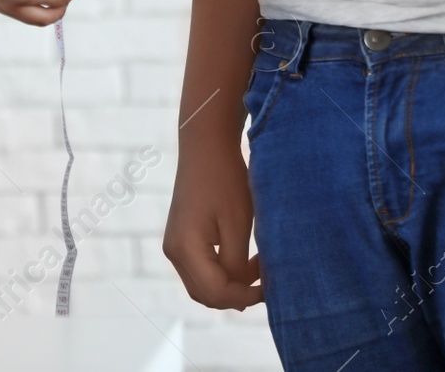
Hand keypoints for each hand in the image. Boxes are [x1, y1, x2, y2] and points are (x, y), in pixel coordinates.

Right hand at [162, 136, 262, 309]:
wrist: (206, 146)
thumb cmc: (225, 180)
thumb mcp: (238, 225)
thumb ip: (237, 264)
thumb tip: (241, 294)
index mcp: (185, 248)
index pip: (216, 293)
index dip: (245, 297)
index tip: (270, 288)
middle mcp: (173, 251)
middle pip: (206, 295)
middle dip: (238, 295)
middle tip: (267, 282)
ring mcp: (174, 245)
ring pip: (203, 285)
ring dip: (231, 285)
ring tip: (259, 268)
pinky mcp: (181, 238)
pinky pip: (201, 269)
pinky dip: (224, 272)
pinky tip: (246, 257)